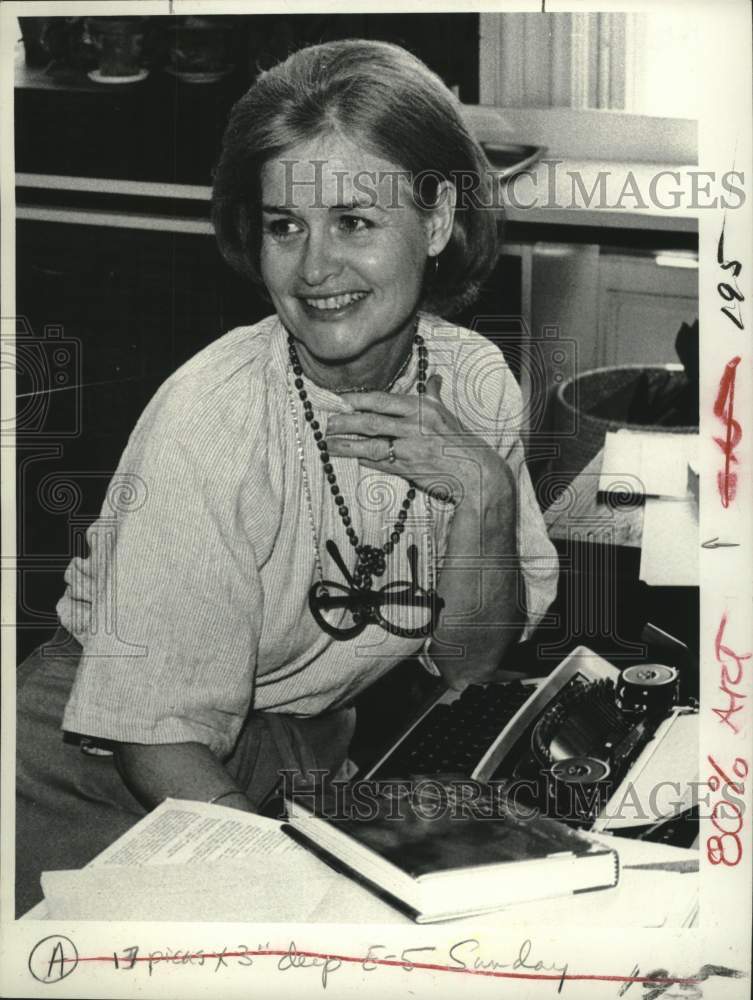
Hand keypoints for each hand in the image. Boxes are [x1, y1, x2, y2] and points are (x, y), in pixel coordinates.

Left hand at [326, 374, 510, 509]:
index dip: (357, 400)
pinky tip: (352, 458)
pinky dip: (365, 460)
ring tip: (329, 444)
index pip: (382, 400)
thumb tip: (434, 378)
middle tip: (328, 423)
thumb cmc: (461, 442)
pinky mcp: (408, 469)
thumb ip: (435, 395)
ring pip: (370, 444)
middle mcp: (414, 426)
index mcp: (422, 408)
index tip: (339, 400)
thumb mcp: (447, 413)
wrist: (475, 472)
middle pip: (371, 422)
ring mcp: (410, 449)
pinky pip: (380, 463)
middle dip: (345, 422)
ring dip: (347, 444)